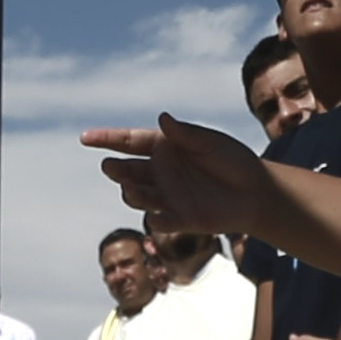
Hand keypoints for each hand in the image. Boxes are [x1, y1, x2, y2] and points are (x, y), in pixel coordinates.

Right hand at [84, 113, 275, 243]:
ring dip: (131, 192)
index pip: (129, 142)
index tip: (84, 138)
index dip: (107, 139)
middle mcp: (160, 172)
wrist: (256, 191)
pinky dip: (156, 221)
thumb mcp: (211, 142)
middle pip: (128, 170)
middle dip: (116, 169)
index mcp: (164, 147)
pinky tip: (156, 217)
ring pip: (138, 195)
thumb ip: (186, 134)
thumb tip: (162, 118)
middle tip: (110, 166)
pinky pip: (161, 221)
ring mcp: (167, 196)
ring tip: (130, 185)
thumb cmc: (233, 160)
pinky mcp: (180, 219)